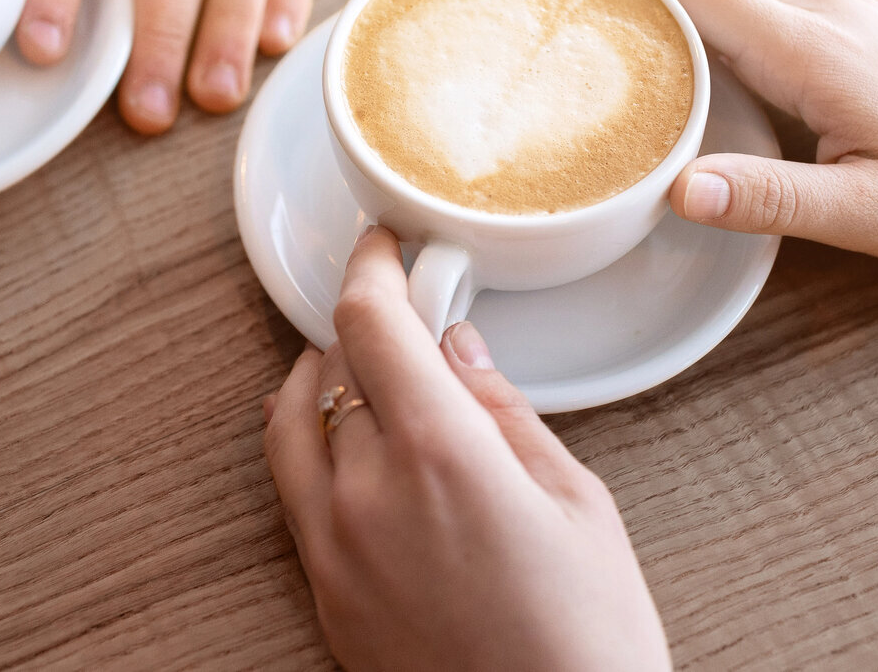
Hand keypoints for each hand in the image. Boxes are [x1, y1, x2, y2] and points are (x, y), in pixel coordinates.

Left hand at [263, 228, 669, 671]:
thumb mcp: (576, 504)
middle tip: (404, 315)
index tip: (383, 245)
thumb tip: (458, 347)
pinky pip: (291, 491)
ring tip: (362, 370)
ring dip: (320, 381)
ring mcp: (333, 549)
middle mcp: (366, 494)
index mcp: (440, 454)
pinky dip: (306, 445)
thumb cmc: (587, 642)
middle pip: (330, 366)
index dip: (372, 267)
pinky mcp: (322, 593)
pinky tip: (342, 442)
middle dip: (363, 328)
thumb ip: (504, 412)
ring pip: (290, 425)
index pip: (371, 323)